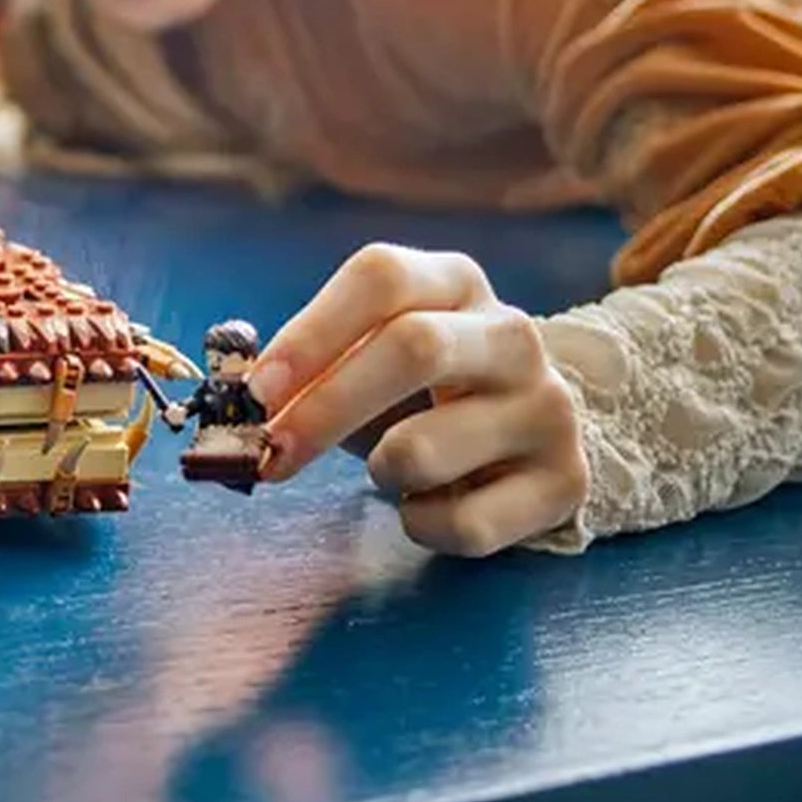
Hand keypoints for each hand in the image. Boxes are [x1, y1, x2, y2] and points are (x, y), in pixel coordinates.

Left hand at [247, 244, 589, 556]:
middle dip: (324, 409)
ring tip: (388, 470)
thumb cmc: (420, 393)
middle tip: (269, 455)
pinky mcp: (566, 480)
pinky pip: (463, 523)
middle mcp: (511, 335)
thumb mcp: (369, 357)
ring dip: (377, 473)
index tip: (255, 393)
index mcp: (455, 282)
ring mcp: (547, 406)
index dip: (310, 334)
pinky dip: (420, 525)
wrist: (530, 436)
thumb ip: (309, 367)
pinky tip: (427, 506)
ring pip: (425, 449)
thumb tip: (235, 403)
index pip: (382, 277)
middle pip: (414, 348)